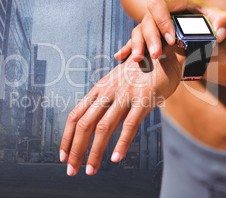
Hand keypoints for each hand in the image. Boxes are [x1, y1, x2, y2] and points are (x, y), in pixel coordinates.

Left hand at [60, 43, 184, 175]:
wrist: (162, 55)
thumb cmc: (138, 74)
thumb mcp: (115, 84)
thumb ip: (104, 101)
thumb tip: (93, 123)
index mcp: (98, 89)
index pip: (75, 116)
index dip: (67, 137)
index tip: (63, 155)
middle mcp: (107, 92)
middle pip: (84, 124)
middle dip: (76, 150)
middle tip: (71, 170)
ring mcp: (124, 95)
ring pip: (103, 127)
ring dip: (95, 152)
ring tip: (90, 170)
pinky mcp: (143, 100)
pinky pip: (129, 124)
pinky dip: (121, 143)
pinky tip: (115, 158)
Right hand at [114, 0, 225, 61]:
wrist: (190, 16)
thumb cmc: (204, 16)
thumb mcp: (217, 14)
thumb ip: (224, 21)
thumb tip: (219, 35)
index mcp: (171, 3)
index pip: (159, 6)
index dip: (163, 21)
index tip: (172, 39)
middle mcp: (156, 13)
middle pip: (146, 22)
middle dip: (150, 39)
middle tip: (157, 55)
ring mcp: (149, 24)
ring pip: (137, 32)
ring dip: (136, 45)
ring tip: (138, 60)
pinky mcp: (145, 36)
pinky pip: (132, 41)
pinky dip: (126, 49)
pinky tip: (119, 57)